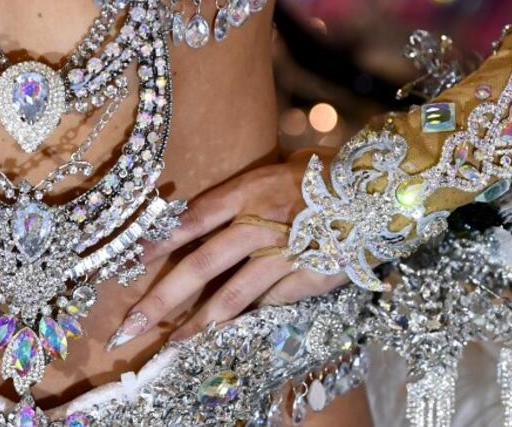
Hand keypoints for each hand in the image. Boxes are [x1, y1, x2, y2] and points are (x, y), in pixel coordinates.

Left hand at [107, 149, 348, 349]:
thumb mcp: (280, 167)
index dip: (158, 242)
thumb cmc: (328, 170)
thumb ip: (244, 191)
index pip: (191, 219)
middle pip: (200, 265)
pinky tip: (226, 331)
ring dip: (198, 322)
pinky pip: (272, 300)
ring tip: (172, 343)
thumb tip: (201, 214)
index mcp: (248, 191)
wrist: (383, 185)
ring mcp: (284, 253)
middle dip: (161, 297)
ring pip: (233, 294)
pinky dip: (249, 314)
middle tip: (130, 324)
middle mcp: (260, 223)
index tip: (129, 264)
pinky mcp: (310, 276)